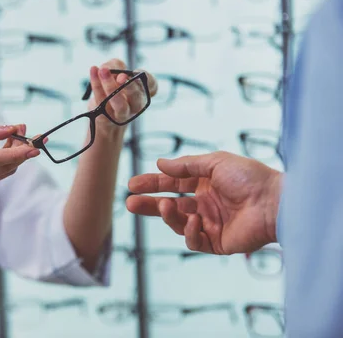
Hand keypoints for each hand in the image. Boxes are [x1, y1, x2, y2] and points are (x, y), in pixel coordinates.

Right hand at [0, 123, 38, 201]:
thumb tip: (10, 128)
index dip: (16, 152)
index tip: (34, 145)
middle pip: (5, 166)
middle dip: (23, 151)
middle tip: (33, 135)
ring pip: (5, 171)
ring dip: (17, 155)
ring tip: (19, 136)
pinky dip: (7, 161)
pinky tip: (8, 147)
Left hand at [87, 59, 157, 135]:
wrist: (102, 113)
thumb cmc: (113, 88)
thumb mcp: (116, 71)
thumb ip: (115, 65)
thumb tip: (107, 68)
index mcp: (143, 92)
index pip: (152, 85)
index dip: (146, 78)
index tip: (137, 71)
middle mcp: (135, 105)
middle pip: (136, 97)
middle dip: (130, 86)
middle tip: (121, 76)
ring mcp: (121, 114)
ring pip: (119, 103)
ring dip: (110, 86)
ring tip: (103, 71)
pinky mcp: (106, 118)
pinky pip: (101, 100)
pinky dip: (96, 84)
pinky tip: (93, 71)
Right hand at [126, 151, 281, 254]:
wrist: (275, 202)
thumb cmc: (250, 178)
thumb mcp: (214, 163)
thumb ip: (185, 165)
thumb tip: (160, 164)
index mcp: (206, 184)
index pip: (172, 184)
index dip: (152, 184)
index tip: (133, 184)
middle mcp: (206, 204)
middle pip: (170, 206)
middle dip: (149, 204)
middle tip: (130, 202)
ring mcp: (210, 224)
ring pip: (178, 223)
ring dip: (168, 215)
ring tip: (164, 206)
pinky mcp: (217, 242)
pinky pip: (194, 240)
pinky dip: (189, 231)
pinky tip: (194, 220)